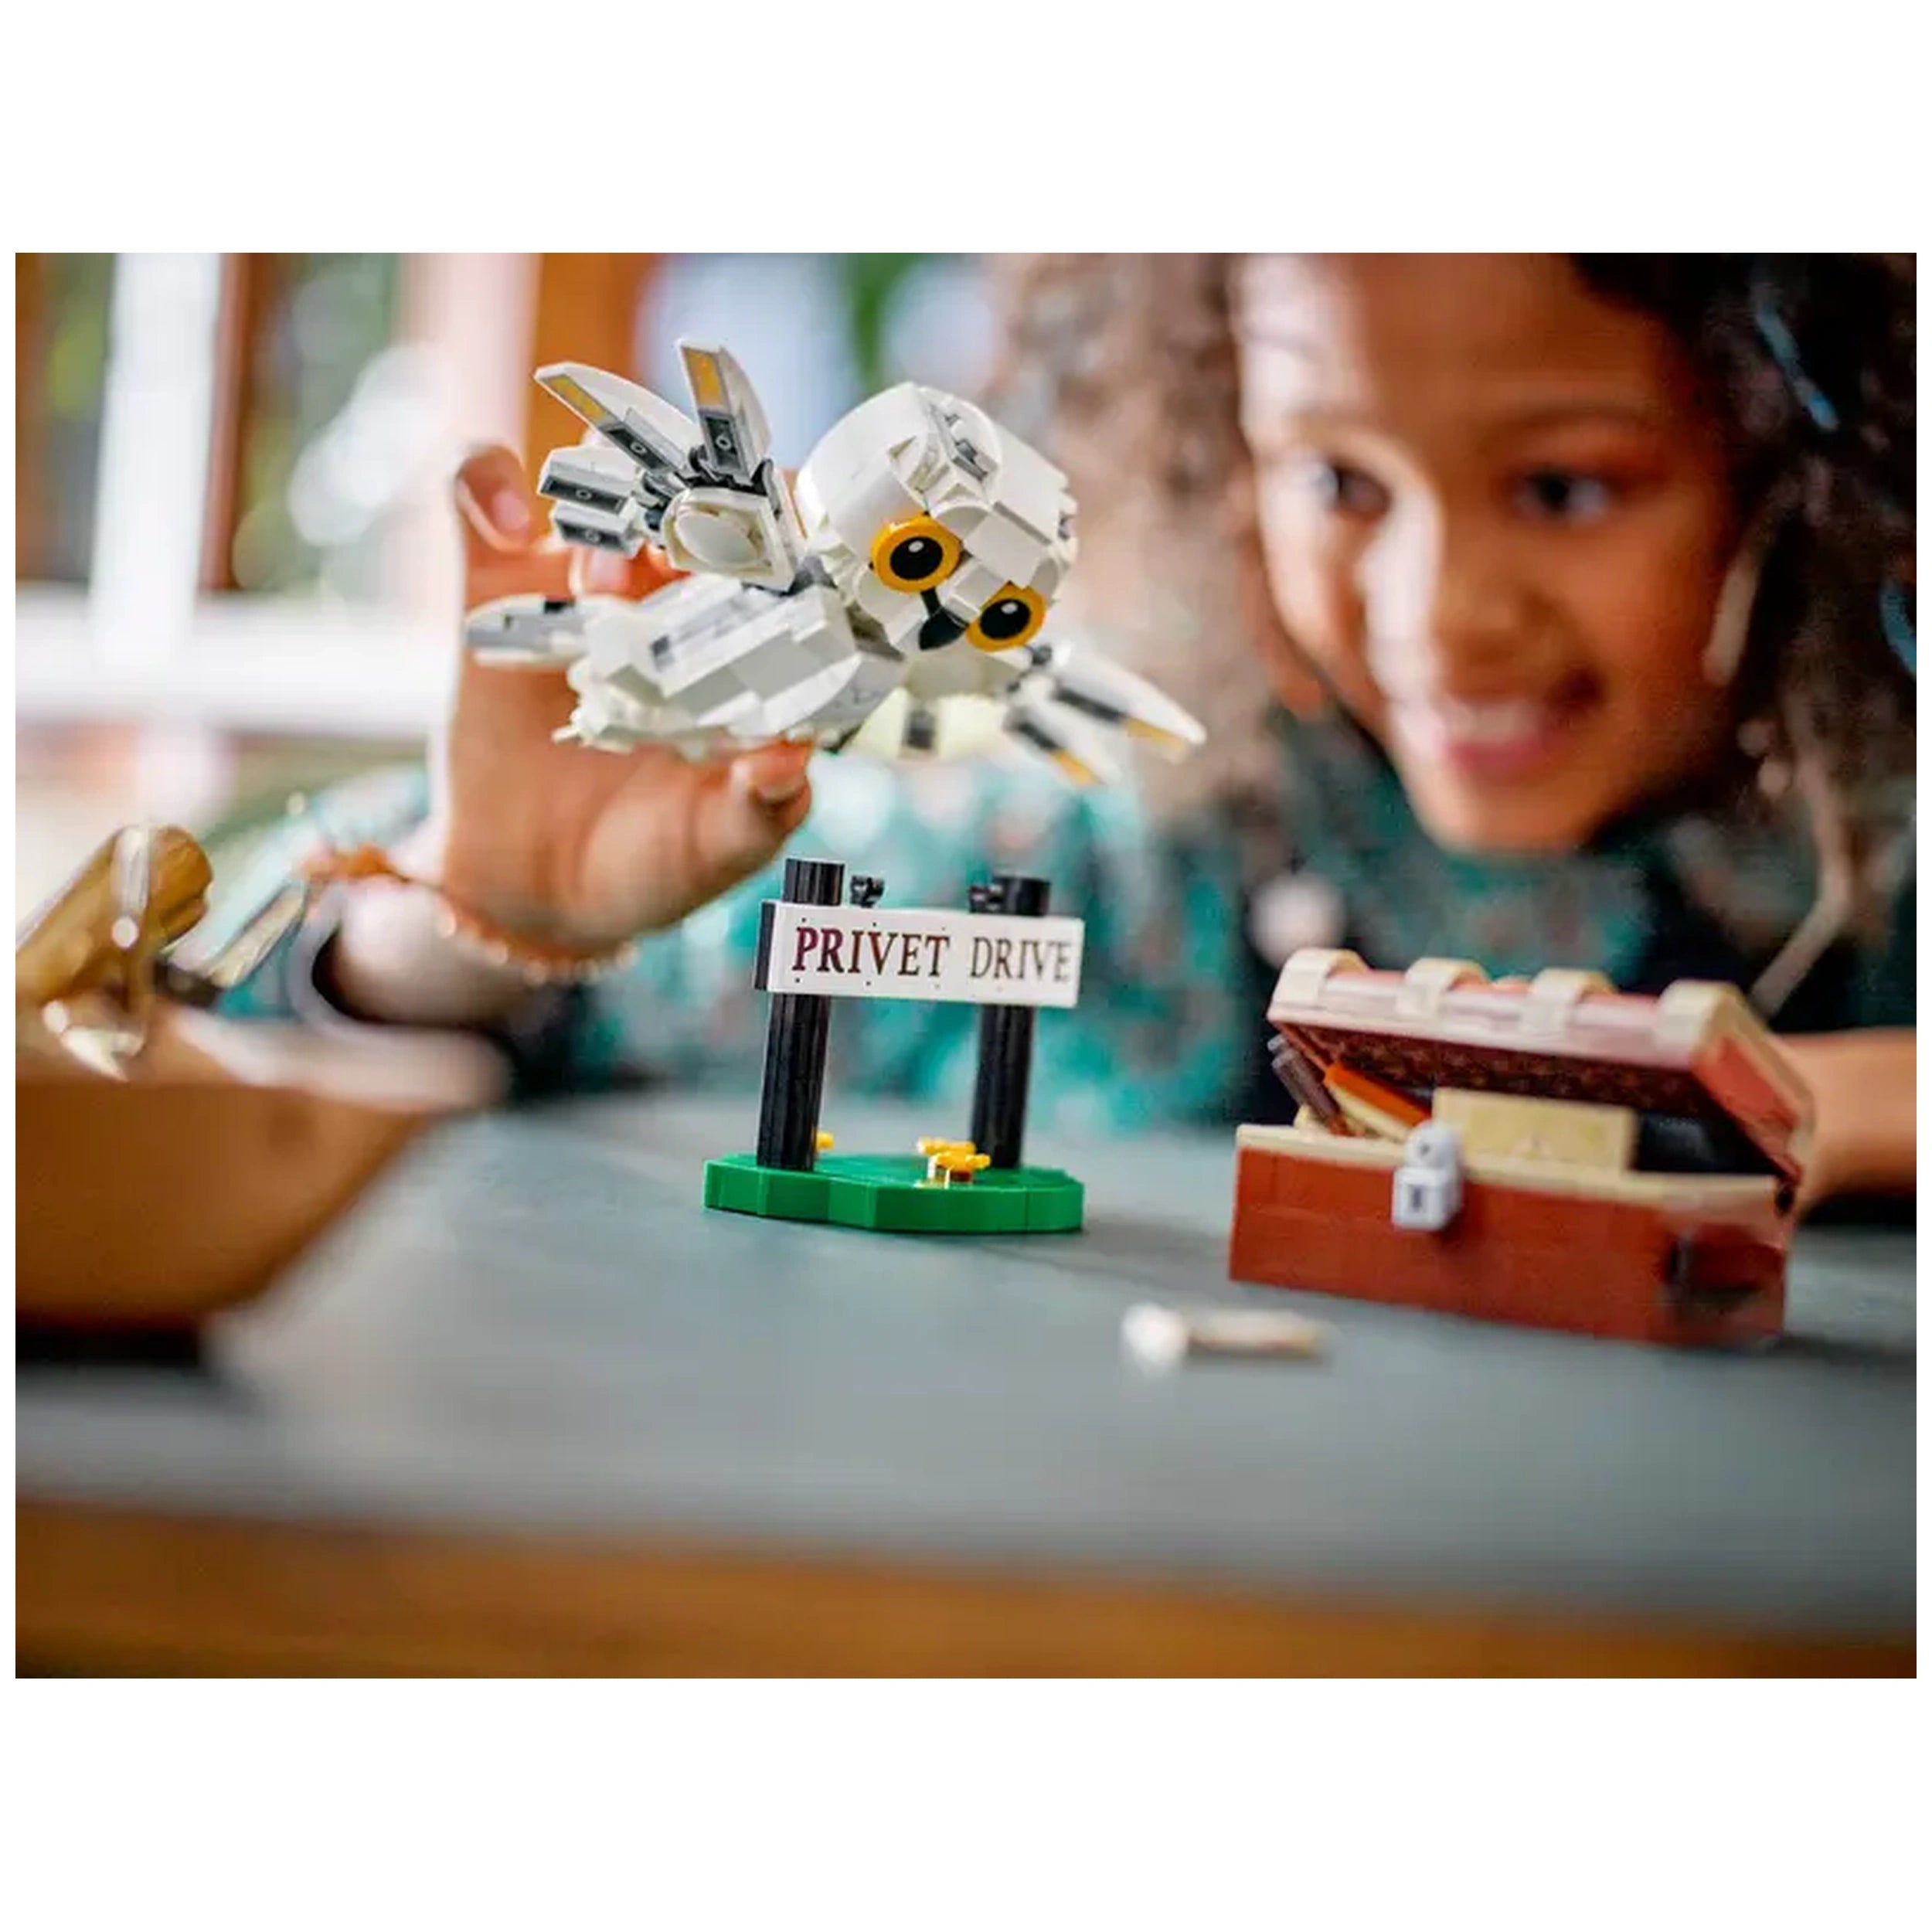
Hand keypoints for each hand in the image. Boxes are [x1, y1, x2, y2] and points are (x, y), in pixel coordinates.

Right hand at [327, 447, 813, 1029]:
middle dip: (703, 515)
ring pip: (603, 495)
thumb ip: (760, 808)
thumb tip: (794, 758)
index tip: (793, 550)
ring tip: (605, 589)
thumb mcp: (717, 849)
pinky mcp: (497, 589)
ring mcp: (584, 587)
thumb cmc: (652, 865)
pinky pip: (478, 497)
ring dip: (612, 522)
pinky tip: (508, 526)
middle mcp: (672, 599)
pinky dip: (486, 483)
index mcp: (746, 649)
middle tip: (696, 560)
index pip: (783, 561)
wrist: (537, 894)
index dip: (794, 537)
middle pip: (696, 509)